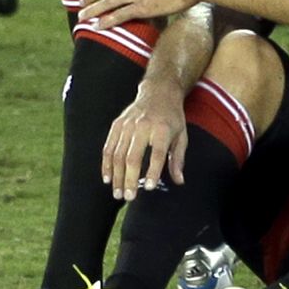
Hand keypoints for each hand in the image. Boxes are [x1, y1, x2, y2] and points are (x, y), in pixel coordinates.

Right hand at [103, 79, 187, 200]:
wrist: (159, 91)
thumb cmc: (172, 117)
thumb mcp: (181, 135)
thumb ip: (178, 159)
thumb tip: (179, 181)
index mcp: (162, 129)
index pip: (156, 153)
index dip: (152, 171)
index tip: (148, 187)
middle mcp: (143, 126)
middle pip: (133, 157)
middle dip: (129, 179)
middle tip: (129, 197)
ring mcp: (128, 124)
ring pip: (118, 154)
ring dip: (116, 176)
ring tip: (117, 194)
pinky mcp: (117, 124)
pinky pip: (109, 147)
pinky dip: (107, 164)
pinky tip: (107, 179)